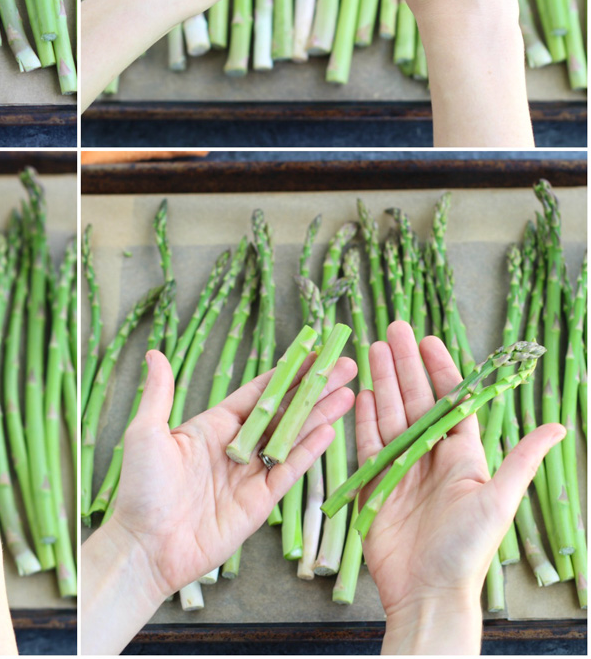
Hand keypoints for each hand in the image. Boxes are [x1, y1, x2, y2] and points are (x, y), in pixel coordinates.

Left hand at [108, 348, 354, 598]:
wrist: (146, 546)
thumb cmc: (140, 488)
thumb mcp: (147, 432)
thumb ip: (160, 393)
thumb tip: (155, 354)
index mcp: (213, 426)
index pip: (258, 393)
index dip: (286, 373)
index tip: (312, 354)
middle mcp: (236, 446)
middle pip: (284, 411)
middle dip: (314, 389)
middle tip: (346, 366)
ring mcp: (250, 474)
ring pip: (292, 438)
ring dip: (319, 415)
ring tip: (349, 393)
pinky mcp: (259, 503)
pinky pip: (289, 471)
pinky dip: (309, 451)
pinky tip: (330, 430)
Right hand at [357, 322, 563, 652]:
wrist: (426, 590)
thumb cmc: (467, 550)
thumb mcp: (498, 501)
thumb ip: (521, 460)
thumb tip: (558, 429)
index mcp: (461, 457)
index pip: (449, 402)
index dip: (439, 370)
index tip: (427, 340)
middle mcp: (429, 457)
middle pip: (414, 399)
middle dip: (404, 363)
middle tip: (393, 328)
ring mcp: (399, 468)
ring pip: (389, 413)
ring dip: (383, 380)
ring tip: (373, 347)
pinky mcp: (373, 482)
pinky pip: (367, 441)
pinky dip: (364, 415)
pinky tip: (361, 391)